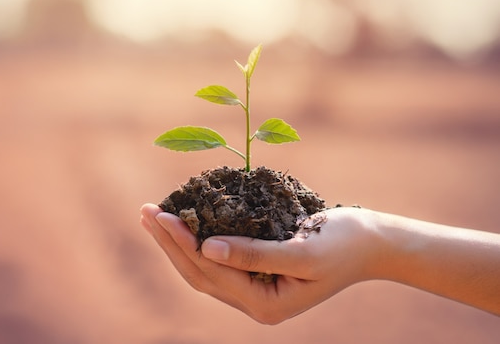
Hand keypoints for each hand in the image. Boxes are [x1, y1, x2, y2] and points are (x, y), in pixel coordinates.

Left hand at [140, 203, 380, 323]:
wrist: (372, 243)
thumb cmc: (343, 243)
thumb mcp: (302, 251)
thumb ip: (254, 254)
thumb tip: (206, 248)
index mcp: (265, 304)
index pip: (210, 271)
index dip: (182, 243)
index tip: (160, 215)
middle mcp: (255, 302)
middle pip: (200, 273)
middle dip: (170, 243)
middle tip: (145, 212)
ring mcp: (255, 290)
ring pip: (205, 268)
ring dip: (178, 243)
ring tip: (154, 217)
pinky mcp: (258, 273)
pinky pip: (219, 259)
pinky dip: (198, 241)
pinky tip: (185, 223)